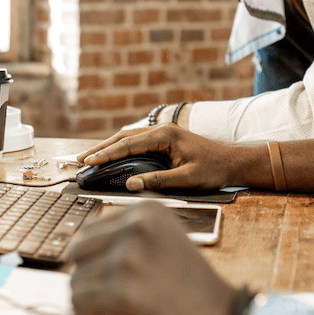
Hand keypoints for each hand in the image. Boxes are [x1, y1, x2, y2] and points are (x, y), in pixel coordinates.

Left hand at [69, 202, 234, 314]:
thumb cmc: (194, 292)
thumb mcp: (163, 245)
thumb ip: (127, 239)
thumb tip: (77, 250)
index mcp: (147, 211)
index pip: (90, 230)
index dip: (95, 260)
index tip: (112, 278)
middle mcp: (136, 227)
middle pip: (78, 252)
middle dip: (88, 278)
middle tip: (108, 297)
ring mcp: (127, 258)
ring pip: (75, 281)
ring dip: (89, 302)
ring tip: (114, 312)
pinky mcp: (121, 291)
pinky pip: (79, 304)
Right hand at [75, 124, 259, 191]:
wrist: (234, 162)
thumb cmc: (214, 170)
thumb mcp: (187, 179)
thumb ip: (159, 181)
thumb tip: (132, 184)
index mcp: (166, 135)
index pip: (128, 144)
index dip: (106, 154)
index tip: (89, 162)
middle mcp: (162, 130)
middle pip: (123, 137)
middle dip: (101, 149)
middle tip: (80, 160)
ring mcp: (163, 133)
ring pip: (128, 138)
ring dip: (108, 147)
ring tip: (89, 158)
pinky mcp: (165, 140)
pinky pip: (137, 142)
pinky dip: (120, 148)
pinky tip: (111, 155)